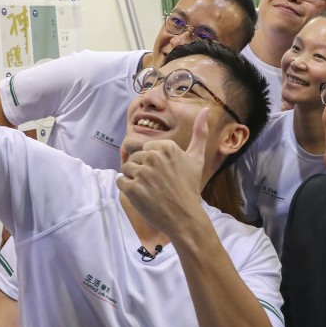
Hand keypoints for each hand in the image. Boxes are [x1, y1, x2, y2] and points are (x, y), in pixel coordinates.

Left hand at [117, 107, 208, 237]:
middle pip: (135, 157)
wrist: (184, 217)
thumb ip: (200, 133)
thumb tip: (205, 109)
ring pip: (126, 168)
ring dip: (133, 179)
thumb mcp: (197, 159)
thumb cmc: (189, 188)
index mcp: (167, 147)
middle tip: (156, 184)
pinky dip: (127, 190)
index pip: (146, 148)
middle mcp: (154, 157)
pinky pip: (120, 182)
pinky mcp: (132, 188)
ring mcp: (142, 173)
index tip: (163, 175)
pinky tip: (141, 196)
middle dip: (142, 170)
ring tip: (148, 190)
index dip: (152, 162)